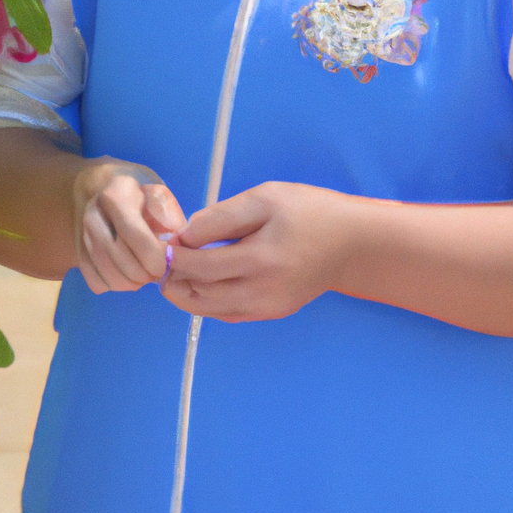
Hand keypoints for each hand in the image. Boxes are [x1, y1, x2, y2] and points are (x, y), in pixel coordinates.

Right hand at [72, 158, 185, 293]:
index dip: (152, 256)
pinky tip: (125, 275)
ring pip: (107, 273)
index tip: (164, 265)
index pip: (134, 234)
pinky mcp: (78, 253)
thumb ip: (169, 217)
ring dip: (131, 283)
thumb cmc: (139, 197)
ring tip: (143, 276)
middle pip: (119, 258)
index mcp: (116, 196)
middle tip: (156, 273)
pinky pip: (96, 282)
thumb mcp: (159, 196)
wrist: (103, 191)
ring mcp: (82, 235)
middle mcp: (93, 216)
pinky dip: (114, 286)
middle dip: (143, 274)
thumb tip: (172, 246)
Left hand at [162, 181, 354, 321]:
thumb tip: (186, 234)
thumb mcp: (266, 198)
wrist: (352, 244)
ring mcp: (267, 307)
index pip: (200, 266)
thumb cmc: (310, 212)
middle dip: (174, 278)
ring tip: (171, 275)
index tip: (163, 241)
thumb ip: (223, 216)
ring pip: (209, 309)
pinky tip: (197, 285)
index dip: (175, 255)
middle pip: (200, 293)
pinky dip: (205, 303)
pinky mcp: (271, 312)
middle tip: (159, 261)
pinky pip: (227, 314)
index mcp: (260, 259)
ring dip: (184, 294)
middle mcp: (262, 291)